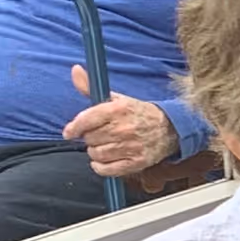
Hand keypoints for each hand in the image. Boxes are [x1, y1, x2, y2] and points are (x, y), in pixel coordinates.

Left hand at [65, 66, 180, 175]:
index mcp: (118, 109)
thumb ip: (90, 88)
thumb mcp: (116, 98)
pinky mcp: (136, 162)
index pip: (87, 120)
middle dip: (90, 138)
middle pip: (90, 139)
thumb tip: (75, 70)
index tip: (70, 133)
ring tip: (104, 146)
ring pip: (96, 154)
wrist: (169, 129)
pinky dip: (100, 167)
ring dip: (96, 152)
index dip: (74, 128)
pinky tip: (104, 160)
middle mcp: (124, 128)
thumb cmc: (139, 114)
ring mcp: (131, 147)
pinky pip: (107, 170)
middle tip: (98, 135)